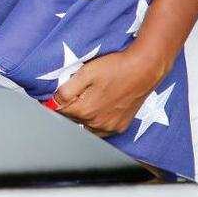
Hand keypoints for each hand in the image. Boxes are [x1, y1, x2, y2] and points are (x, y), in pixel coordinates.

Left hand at [51, 46, 169, 136]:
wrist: (144, 68)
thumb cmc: (116, 67)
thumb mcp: (86, 73)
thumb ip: (66, 90)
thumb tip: (52, 102)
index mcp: (85, 110)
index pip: (59, 111)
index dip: (55, 102)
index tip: (54, 95)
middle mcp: (97, 123)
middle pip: (72, 119)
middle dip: (69, 108)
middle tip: (74, 92)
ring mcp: (110, 127)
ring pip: (86, 126)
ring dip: (81, 116)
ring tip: (87, 98)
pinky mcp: (120, 126)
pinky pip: (101, 129)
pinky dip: (95, 121)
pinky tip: (98, 107)